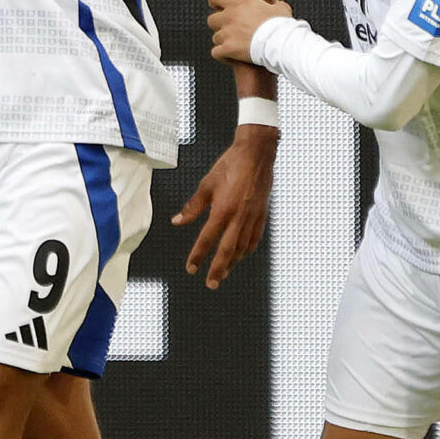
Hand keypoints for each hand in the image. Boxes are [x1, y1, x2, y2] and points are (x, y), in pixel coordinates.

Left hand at [171, 125, 277, 289]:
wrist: (256, 154)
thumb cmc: (230, 166)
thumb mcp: (206, 185)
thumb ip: (192, 206)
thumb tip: (177, 221)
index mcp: (222, 210)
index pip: (207, 239)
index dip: (198, 256)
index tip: (191, 269)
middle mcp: (239, 217)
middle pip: (227, 251)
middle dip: (218, 269)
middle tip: (211, 284)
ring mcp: (252, 217)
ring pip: (242, 247)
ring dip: (232, 263)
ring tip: (224, 273)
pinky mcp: (262, 214)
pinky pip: (255, 238)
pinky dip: (247, 250)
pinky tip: (242, 254)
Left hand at [208, 0, 292, 64]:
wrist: (280, 42)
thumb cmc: (280, 26)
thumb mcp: (280, 9)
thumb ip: (274, 5)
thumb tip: (276, 5)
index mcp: (239, 3)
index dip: (215, 2)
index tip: (218, 7)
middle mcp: (230, 17)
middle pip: (211, 19)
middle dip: (219, 25)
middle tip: (230, 30)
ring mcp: (227, 33)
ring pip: (215, 38)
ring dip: (223, 41)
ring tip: (236, 45)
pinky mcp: (228, 49)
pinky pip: (216, 53)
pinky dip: (222, 56)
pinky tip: (231, 57)